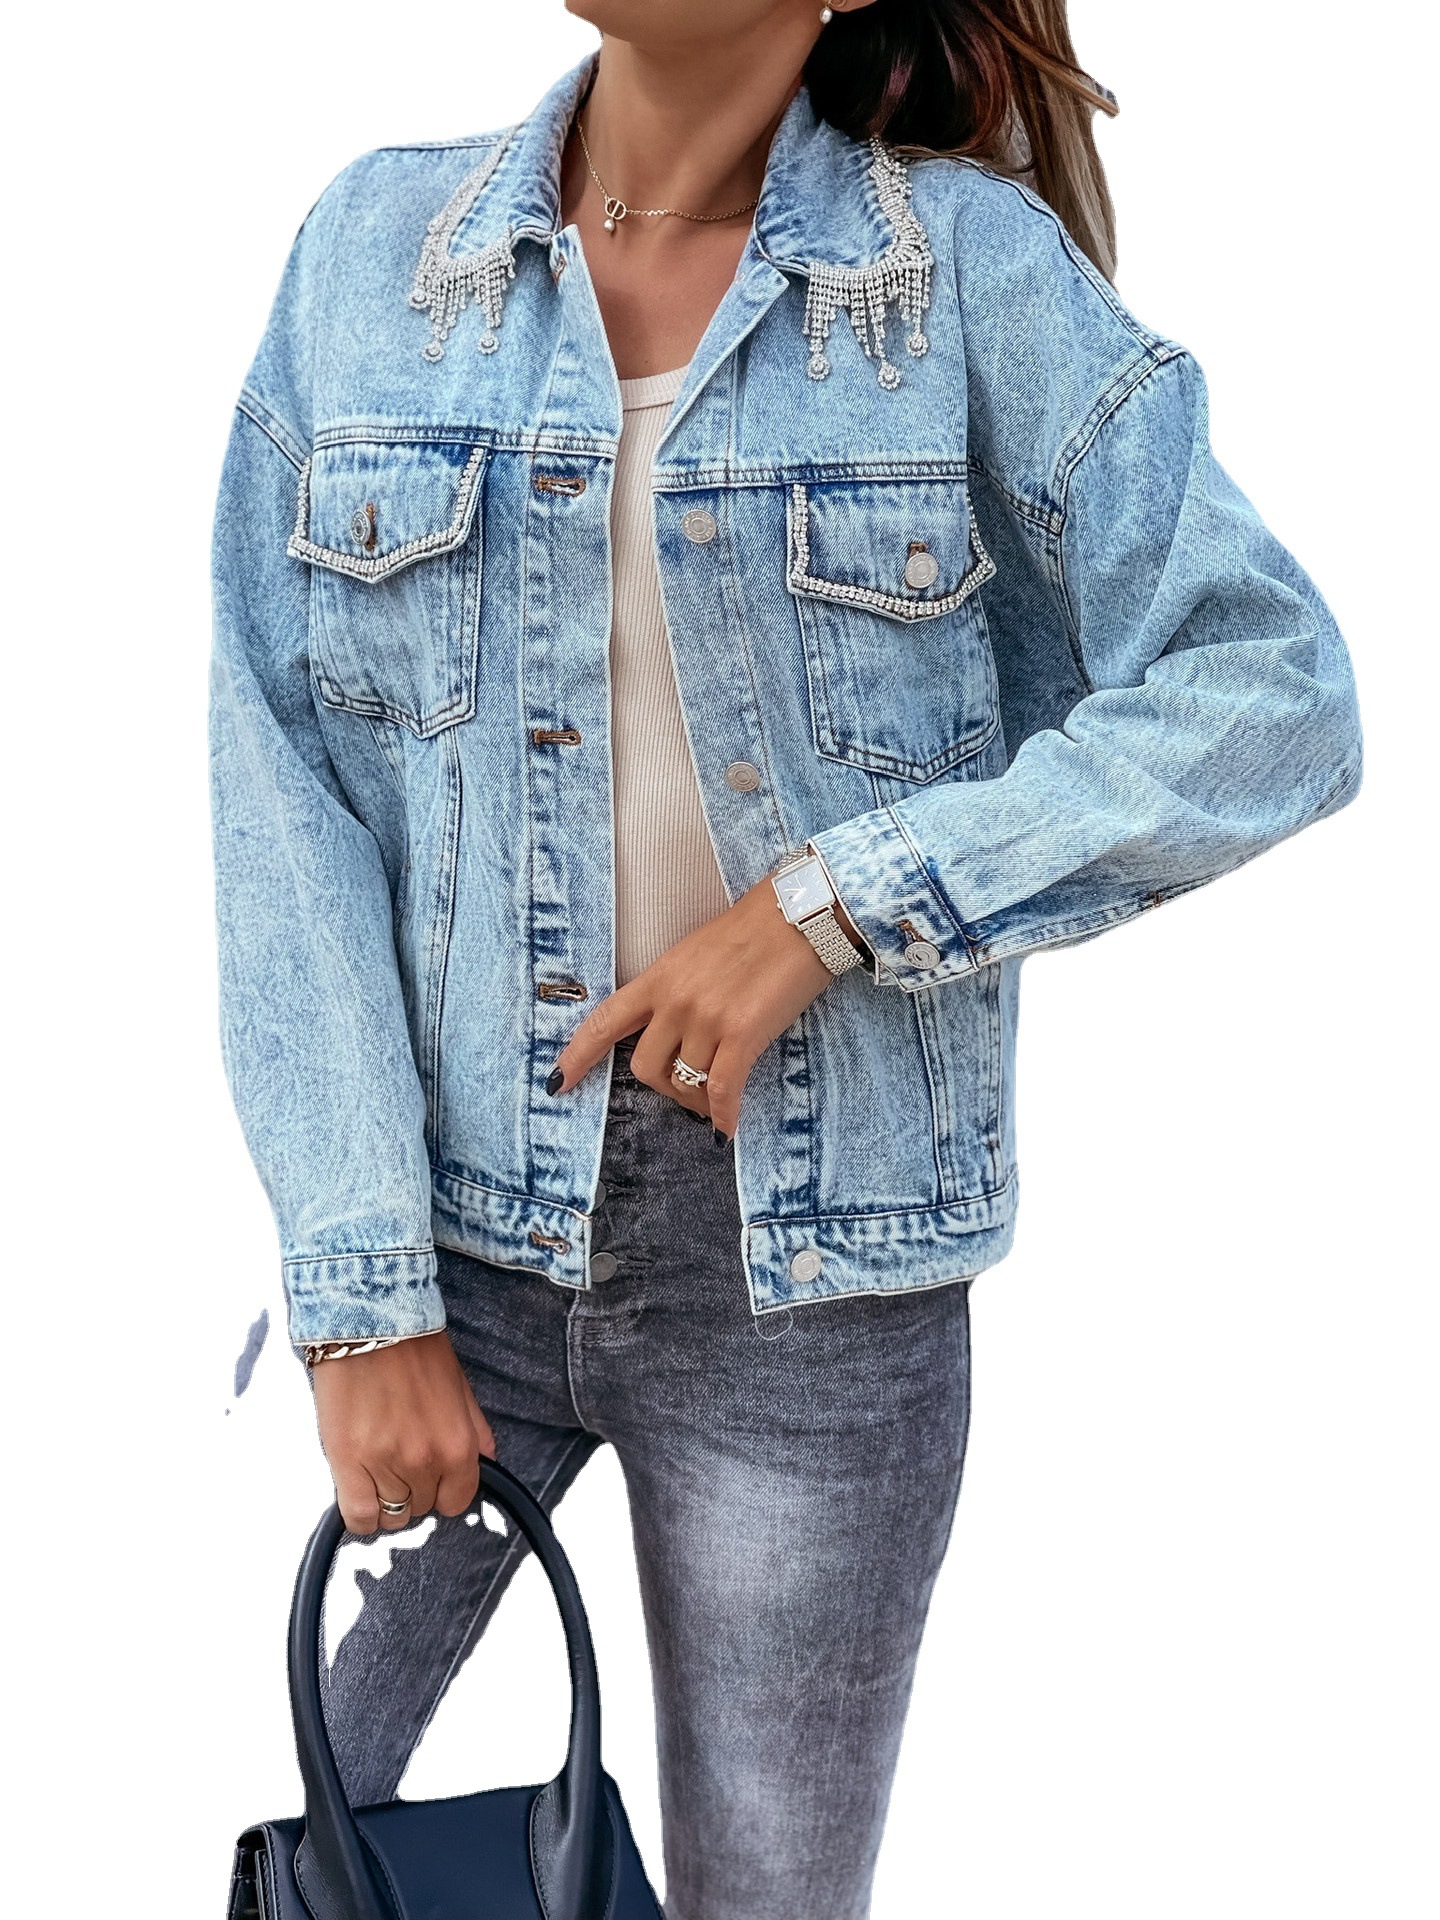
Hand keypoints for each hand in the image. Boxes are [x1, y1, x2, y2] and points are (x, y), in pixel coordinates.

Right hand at [311, 1330, 495, 1535]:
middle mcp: (426, 1461)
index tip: (431, 1478)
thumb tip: (485, 1464)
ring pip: (391, 1515)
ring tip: (378, 1469)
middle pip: (422, 1508)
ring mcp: (385, 1463)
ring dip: (386, 1498)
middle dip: (414, 1489)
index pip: (456, 1502)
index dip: (443, 1491)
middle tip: (400, 1458)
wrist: (371, 1322)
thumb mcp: (461, 1389)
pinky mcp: (347, 1461)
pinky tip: (359, 1490)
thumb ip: (476, 1433)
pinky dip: (360, 1513)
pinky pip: (357, 1516)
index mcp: (458, 1445)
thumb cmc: (415, 1349)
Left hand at [547, 871, 835, 1135]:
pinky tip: (727, 1127)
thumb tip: (672, 1034)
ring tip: (715, 1100)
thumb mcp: (695, 954)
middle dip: (664, 1087)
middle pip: (645, 1069)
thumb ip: (675, 991)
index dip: (577, 1057)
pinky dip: (722, 1116)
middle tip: (687, 1087)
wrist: (799, 917)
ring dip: (697, 1102)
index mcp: (658, 978)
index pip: (604, 1023)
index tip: (557, 1083)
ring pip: (684, 1084)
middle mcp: (675, 1000)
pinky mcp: (742, 1034)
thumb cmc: (754, 932)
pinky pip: (721, 1090)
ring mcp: (707, 1018)